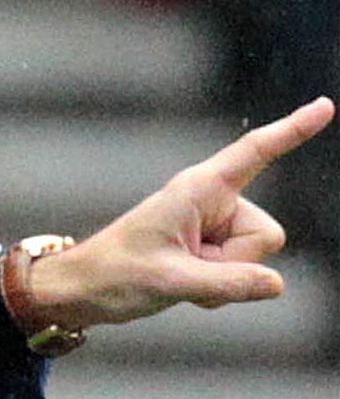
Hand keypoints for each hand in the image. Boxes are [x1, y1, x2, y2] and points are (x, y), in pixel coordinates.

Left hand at [26, 96, 334, 328]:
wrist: (84, 291)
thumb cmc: (115, 275)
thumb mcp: (171, 281)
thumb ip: (227, 283)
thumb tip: (277, 283)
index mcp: (198, 189)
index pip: (254, 153)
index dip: (292, 130)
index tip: (325, 106)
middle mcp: (211, 202)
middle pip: (268, 234)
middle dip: (237, 262)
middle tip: (184, 267)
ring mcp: (213, 228)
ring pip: (258, 258)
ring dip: (224, 279)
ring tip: (178, 276)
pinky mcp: (211, 252)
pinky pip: (244, 275)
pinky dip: (219, 291)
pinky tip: (184, 288)